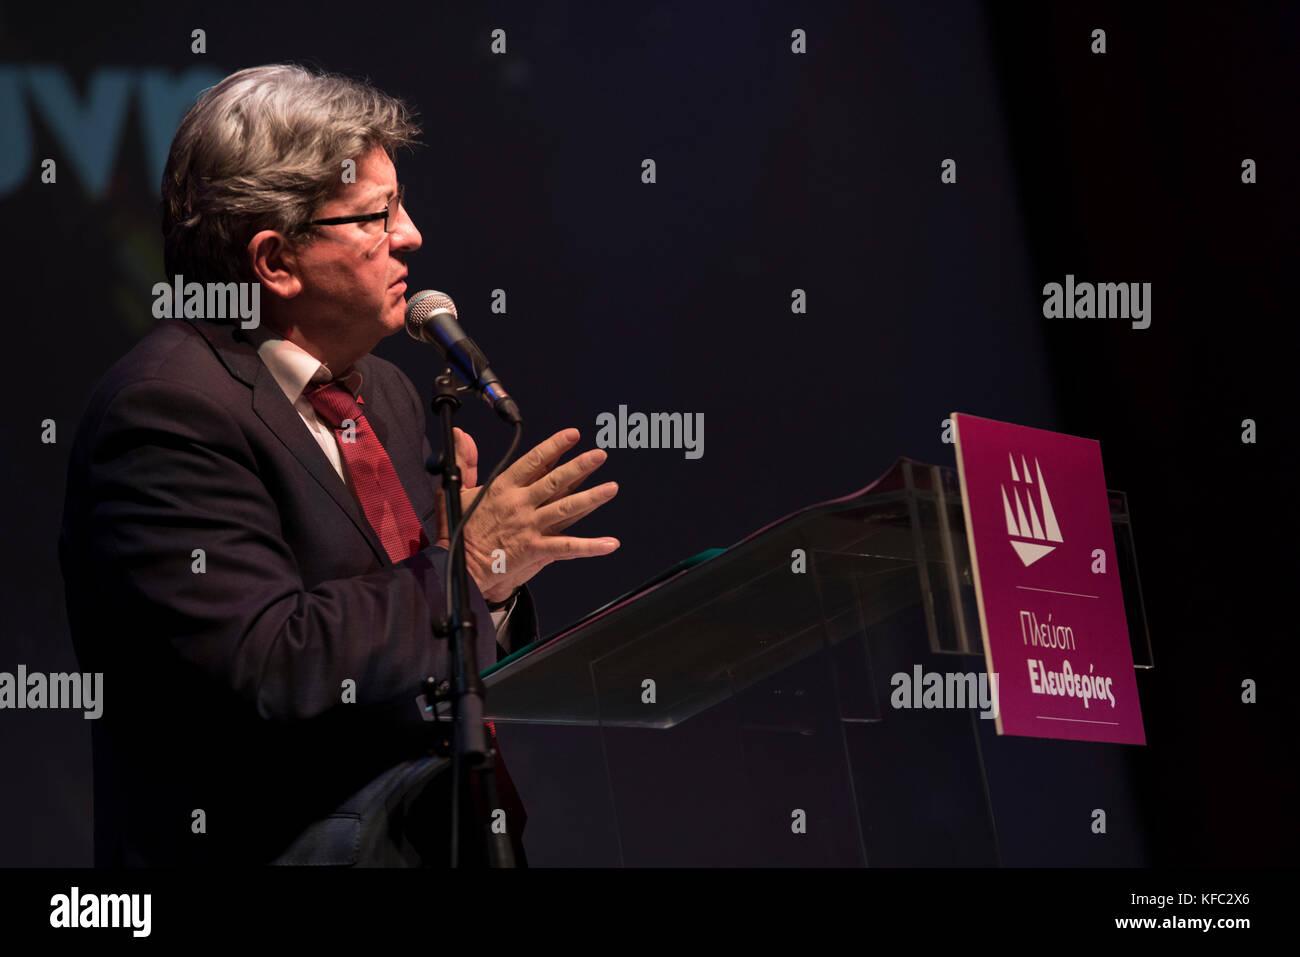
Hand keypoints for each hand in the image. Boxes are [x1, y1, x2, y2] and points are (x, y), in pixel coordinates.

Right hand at [433, 427, 619, 602]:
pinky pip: (567, 547)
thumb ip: (465, 461)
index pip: (533, 461)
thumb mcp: (457, 489)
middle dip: (580, 466)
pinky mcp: (534, 549)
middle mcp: (519, 504)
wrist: (458, 565)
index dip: (554, 447)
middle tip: (600, 455)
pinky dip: (590, 546)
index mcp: (503, 488)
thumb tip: (461, 435)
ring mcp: (529, 526)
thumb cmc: (458, 529)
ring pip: (566, 508)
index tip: (573, 435)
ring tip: (612, 488)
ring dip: (591, 498)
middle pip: (555, 481)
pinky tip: (610, 543)